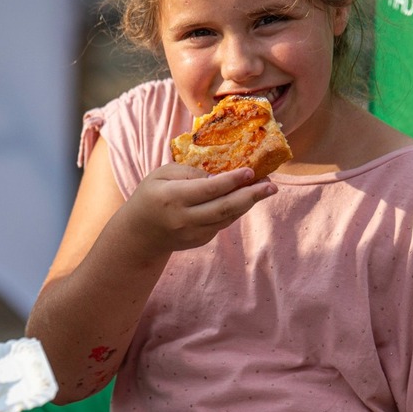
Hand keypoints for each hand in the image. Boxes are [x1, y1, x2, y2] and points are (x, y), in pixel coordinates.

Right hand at [122, 164, 276, 254]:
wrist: (140, 233)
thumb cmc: (151, 195)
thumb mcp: (161, 174)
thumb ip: (190, 172)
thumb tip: (221, 175)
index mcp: (172, 198)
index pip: (208, 189)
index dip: (232, 181)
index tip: (250, 171)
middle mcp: (185, 219)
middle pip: (224, 207)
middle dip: (251, 195)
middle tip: (272, 185)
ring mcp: (194, 233)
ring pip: (227, 217)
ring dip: (249, 203)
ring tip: (267, 188)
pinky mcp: (200, 240)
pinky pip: (223, 223)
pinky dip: (237, 210)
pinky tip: (247, 197)